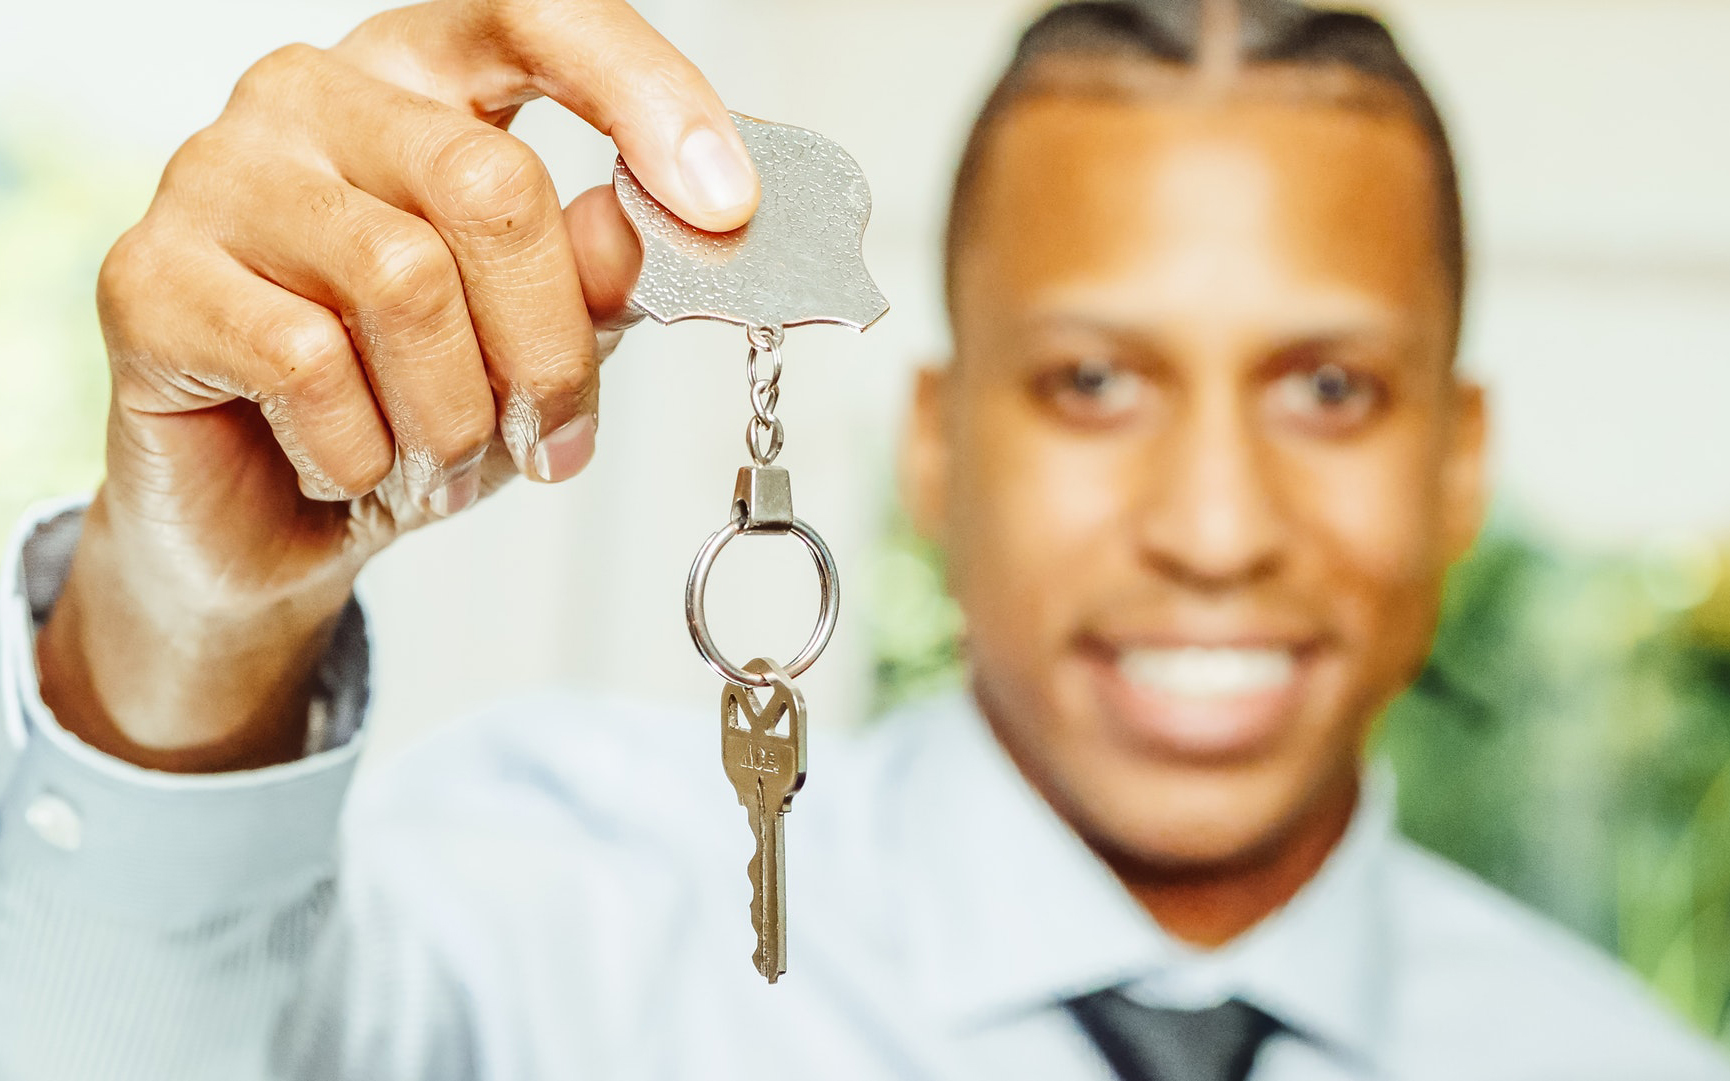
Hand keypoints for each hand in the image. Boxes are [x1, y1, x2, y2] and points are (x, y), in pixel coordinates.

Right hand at [37, 0, 758, 769]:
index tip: (727, 207)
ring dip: (457, 413)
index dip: (646, 97)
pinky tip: (356, 464)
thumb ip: (590, 271)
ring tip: (450, 459)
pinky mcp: (149, 275)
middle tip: (558, 436)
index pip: (539, 17)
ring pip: (404, 278)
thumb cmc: (409, 406)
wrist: (273, 519)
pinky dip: (365, 448)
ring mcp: (216, 173)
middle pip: (493, 184)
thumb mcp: (532, 340)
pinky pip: (308, 360)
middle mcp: (312, 95)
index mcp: (421, 78)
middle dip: (551, 346)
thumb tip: (651, 219)